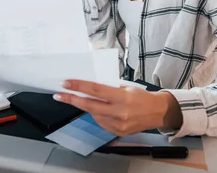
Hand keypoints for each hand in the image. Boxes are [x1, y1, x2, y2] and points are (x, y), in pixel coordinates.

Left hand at [54, 80, 182, 136]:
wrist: (157, 113)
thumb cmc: (141, 97)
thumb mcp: (127, 87)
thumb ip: (109, 88)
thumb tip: (88, 86)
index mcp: (123, 97)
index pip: (96, 91)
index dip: (79, 86)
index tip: (66, 83)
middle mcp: (120, 112)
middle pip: (90, 106)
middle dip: (72, 99)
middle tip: (59, 95)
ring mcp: (118, 124)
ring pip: (94, 115)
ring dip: (86, 107)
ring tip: (86, 100)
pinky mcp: (117, 132)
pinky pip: (101, 122)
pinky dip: (97, 115)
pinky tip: (101, 110)